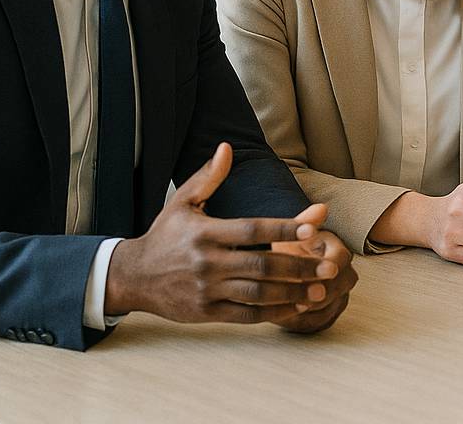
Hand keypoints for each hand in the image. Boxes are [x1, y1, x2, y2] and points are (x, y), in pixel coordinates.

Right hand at [105, 143, 336, 324]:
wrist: (131, 277)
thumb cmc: (164, 236)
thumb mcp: (182, 203)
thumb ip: (208, 177)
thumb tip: (226, 147)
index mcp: (206, 232)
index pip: (252, 229)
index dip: (284, 227)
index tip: (313, 226)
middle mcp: (208, 262)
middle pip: (262, 265)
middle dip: (299, 265)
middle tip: (330, 265)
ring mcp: (207, 290)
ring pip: (258, 293)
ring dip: (293, 292)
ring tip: (321, 289)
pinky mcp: (206, 313)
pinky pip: (246, 315)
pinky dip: (273, 312)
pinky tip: (296, 306)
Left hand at [270, 228, 357, 333]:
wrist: (291, 263)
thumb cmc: (292, 246)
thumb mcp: (295, 231)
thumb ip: (305, 222)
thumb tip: (321, 208)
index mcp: (340, 253)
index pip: (338, 263)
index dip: (319, 269)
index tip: (297, 274)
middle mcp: (346, 276)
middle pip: (334, 290)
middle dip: (309, 293)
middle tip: (284, 295)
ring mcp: (340, 298)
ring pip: (326, 309)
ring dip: (302, 310)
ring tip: (276, 308)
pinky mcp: (329, 315)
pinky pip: (317, 323)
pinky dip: (299, 322)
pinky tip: (279, 318)